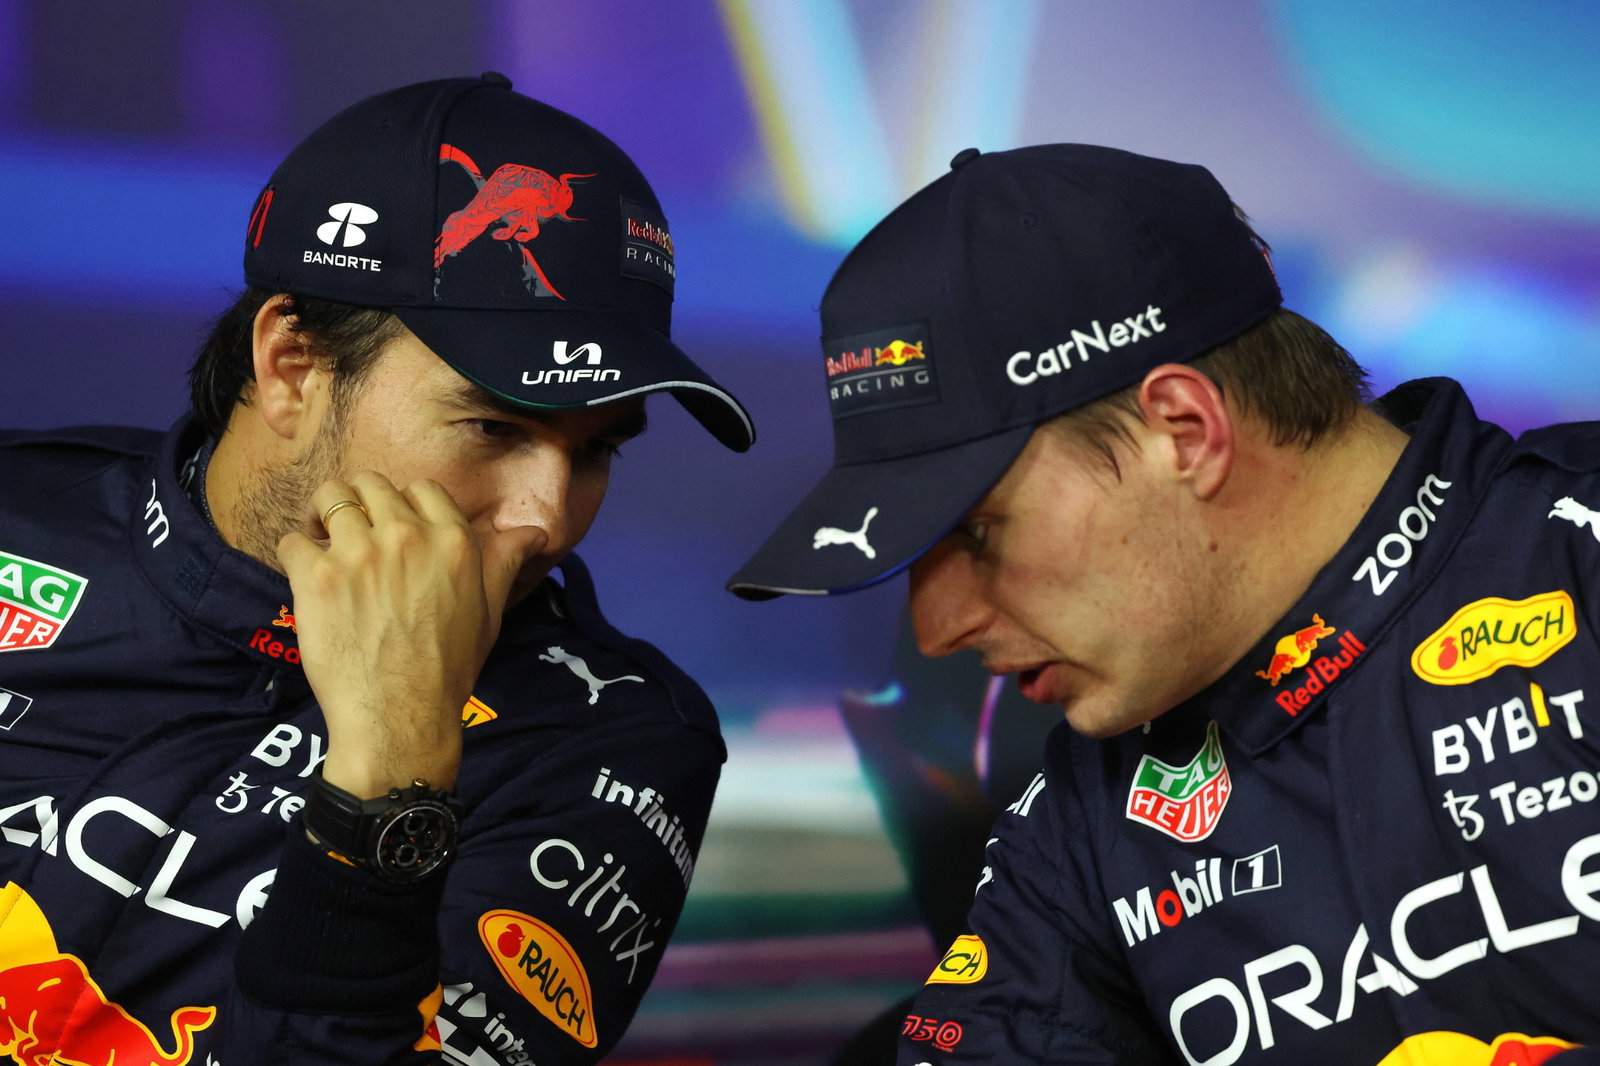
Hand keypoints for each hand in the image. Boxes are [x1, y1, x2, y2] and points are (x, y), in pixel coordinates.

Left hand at [277, 472, 546, 796]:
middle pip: (369, 483)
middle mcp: (406, 535)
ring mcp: (359, 553)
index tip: (395, 528)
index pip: (421, 488)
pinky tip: (306, 578)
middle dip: (360, 503)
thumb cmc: (448, 668)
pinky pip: (293, 540)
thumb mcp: (489, 612)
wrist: (401, 718)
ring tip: (323, 544)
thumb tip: (535, 532)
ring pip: (328, 497)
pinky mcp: (317, 576)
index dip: (405, 505)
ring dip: (323, 518)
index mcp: (452, 540)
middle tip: (353, 533)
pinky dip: (296, 555)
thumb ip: (504, 561)